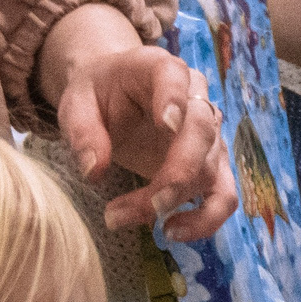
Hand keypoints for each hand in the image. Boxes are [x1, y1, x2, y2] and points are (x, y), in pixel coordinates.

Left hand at [39, 3, 237, 240]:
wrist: (115, 98)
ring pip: (210, 169)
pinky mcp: (211, 166)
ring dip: (176, 200)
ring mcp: (209, 134)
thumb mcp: (76, 104)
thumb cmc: (97, 96)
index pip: (176, 78)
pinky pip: (224, 196)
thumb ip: (82, 131)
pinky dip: (207, 220)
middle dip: (178, 173)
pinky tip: (173, 232)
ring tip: (127, 218)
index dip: (175, 100)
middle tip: (149, 205)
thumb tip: (94, 172)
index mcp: (161, 69)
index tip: (167, 124)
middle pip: (202, 133)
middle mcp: (196, 99)